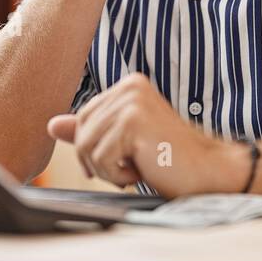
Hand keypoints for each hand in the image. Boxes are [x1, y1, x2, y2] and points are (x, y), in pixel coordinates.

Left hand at [46, 74, 250, 198]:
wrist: (209, 172)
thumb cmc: (169, 160)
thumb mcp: (123, 142)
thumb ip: (90, 130)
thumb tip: (52, 125)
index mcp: (128, 85)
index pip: (82, 118)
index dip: (93, 148)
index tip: (124, 158)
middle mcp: (129, 87)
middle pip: (80, 132)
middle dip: (99, 159)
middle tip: (133, 165)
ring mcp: (131, 102)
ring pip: (86, 147)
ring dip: (109, 169)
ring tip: (140, 166)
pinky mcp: (133, 122)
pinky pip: (100, 158)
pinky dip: (117, 175)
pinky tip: (143, 168)